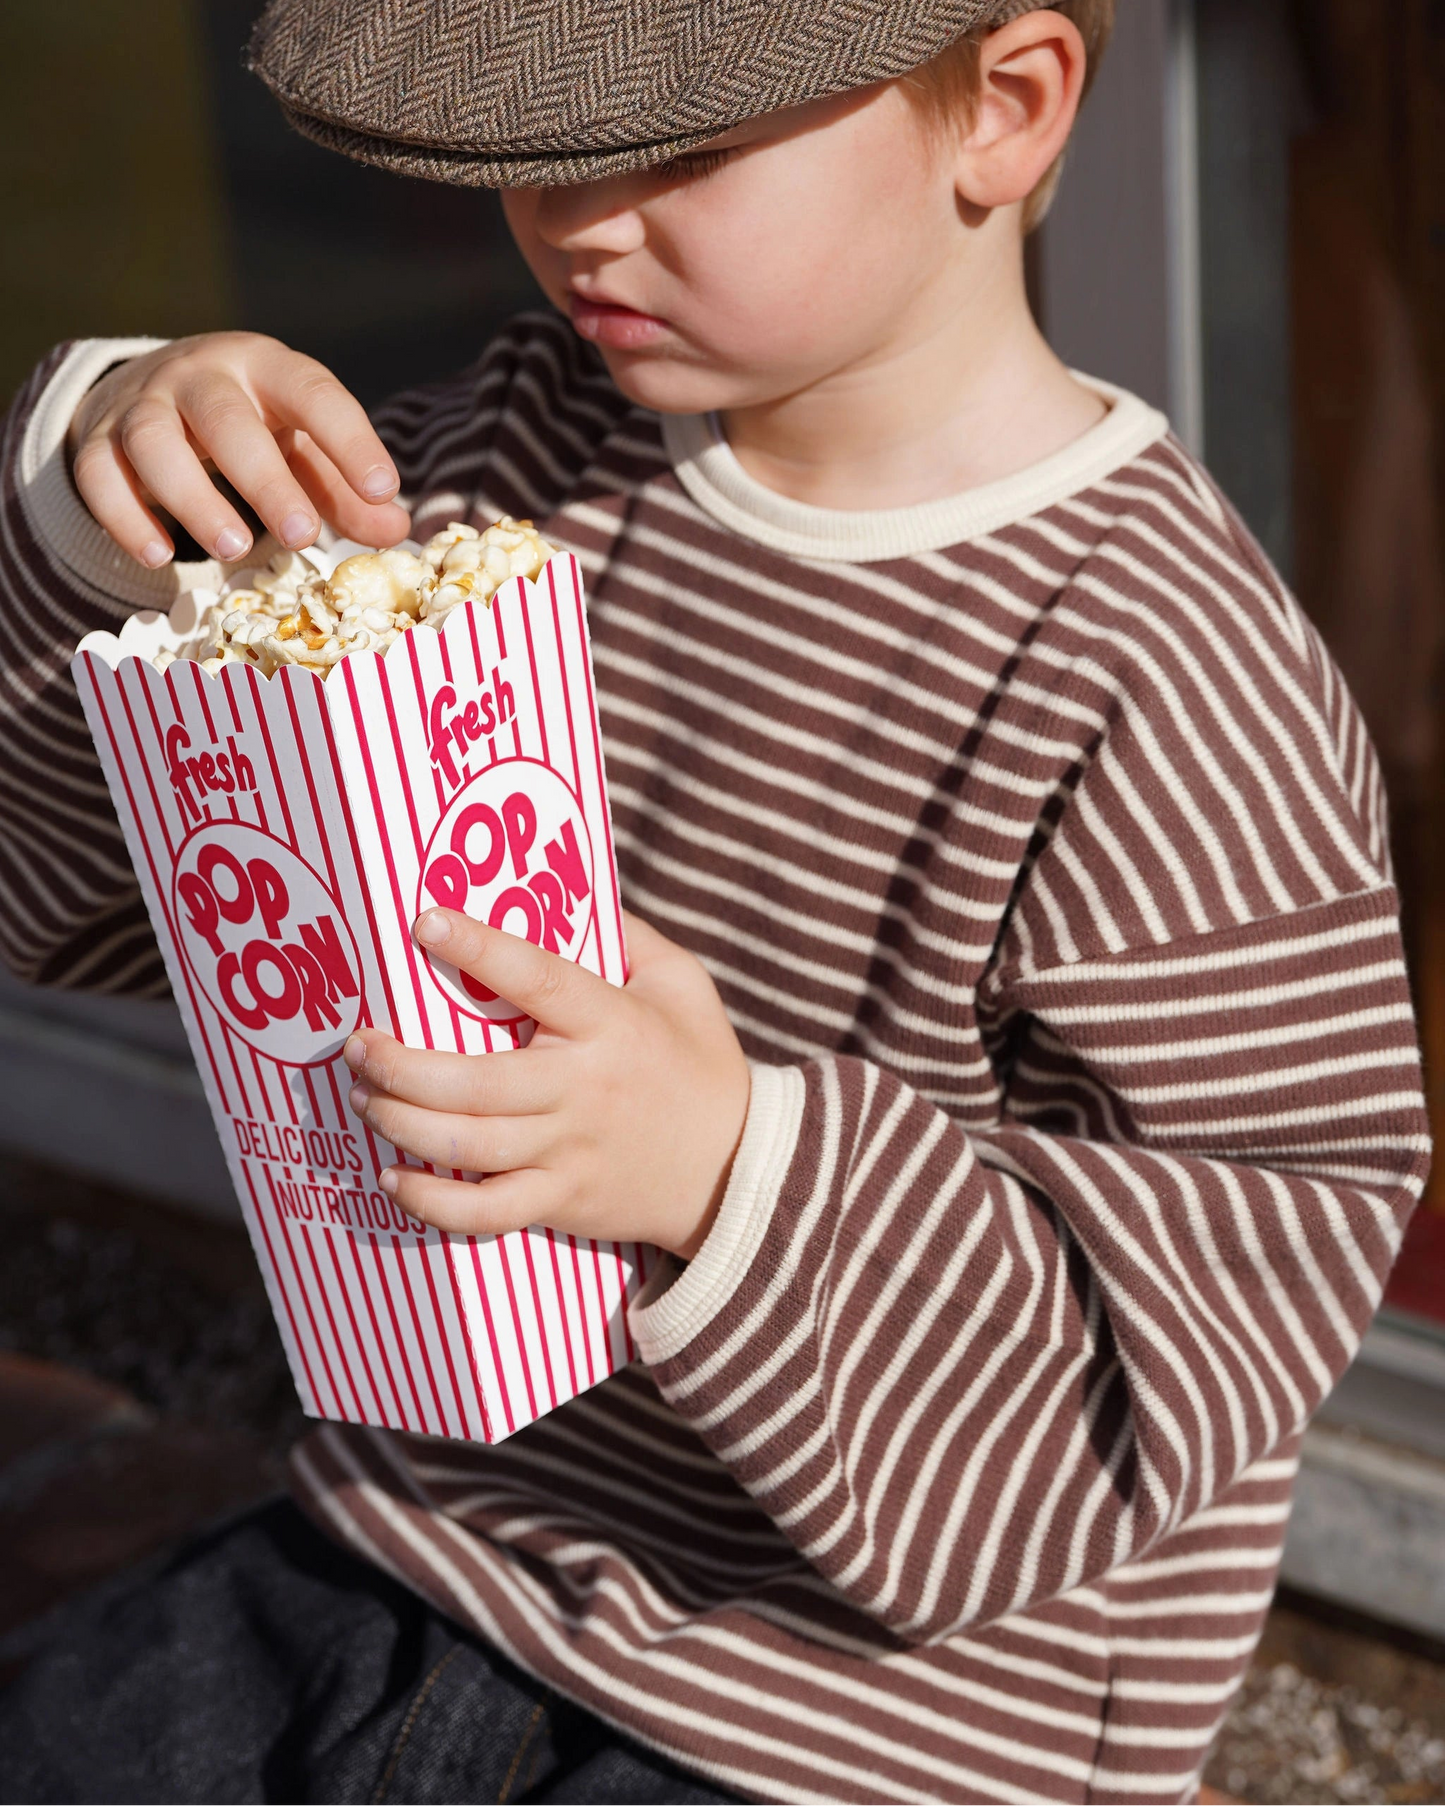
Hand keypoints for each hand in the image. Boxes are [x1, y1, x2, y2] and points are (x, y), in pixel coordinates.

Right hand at [68, 333, 410, 569]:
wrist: (154, 387)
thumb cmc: (253, 425)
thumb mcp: (303, 445)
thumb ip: (344, 489)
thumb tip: (396, 528)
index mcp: (265, 368)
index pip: (312, 392)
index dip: (349, 440)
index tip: (383, 489)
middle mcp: (200, 376)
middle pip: (225, 419)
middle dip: (264, 479)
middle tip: (301, 535)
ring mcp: (143, 404)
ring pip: (154, 442)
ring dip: (191, 498)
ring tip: (234, 548)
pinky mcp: (101, 439)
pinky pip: (100, 474)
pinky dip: (124, 516)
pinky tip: (156, 556)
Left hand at [343, 909, 750, 1258]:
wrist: (739, 1169)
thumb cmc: (701, 1062)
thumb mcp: (682, 984)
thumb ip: (631, 936)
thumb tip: (574, 887)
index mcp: (611, 1024)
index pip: (537, 980)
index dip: (478, 950)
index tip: (424, 923)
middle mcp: (583, 1090)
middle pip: (475, 1082)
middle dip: (400, 1063)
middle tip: (358, 1043)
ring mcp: (568, 1151)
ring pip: (466, 1145)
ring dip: (399, 1121)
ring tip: (364, 1096)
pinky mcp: (560, 1200)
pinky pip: (484, 1212)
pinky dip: (430, 1200)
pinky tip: (393, 1176)